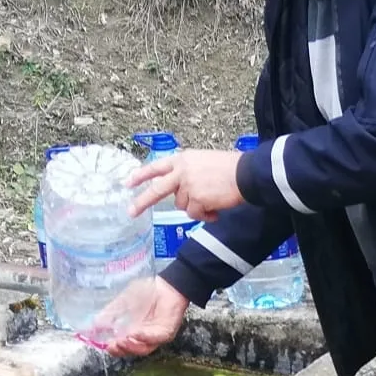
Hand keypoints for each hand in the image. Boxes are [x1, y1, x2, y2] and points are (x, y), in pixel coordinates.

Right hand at [87, 276, 188, 357]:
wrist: (166, 284)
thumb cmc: (146, 293)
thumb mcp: (122, 303)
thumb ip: (108, 315)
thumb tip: (92, 327)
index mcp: (136, 334)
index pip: (124, 347)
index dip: (115, 349)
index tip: (105, 345)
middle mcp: (147, 339)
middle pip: (133, 351)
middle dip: (122, 350)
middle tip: (112, 345)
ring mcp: (157, 336)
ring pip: (144, 349)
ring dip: (132, 346)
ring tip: (122, 340)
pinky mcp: (167, 331)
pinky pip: (156, 338)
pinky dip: (145, 337)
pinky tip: (135, 333)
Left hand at [129, 149, 243, 222]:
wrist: (247, 174)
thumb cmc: (230, 168)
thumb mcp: (203, 162)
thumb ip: (186, 173)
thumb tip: (177, 191)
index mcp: (183, 159)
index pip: (157, 167)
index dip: (141, 175)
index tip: (128, 183)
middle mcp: (182, 171)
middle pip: (156, 189)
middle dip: (142, 202)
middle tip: (131, 211)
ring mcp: (188, 185)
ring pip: (182, 205)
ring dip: (196, 208)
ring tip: (211, 201)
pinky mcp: (197, 199)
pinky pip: (195, 214)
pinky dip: (205, 216)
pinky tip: (216, 211)